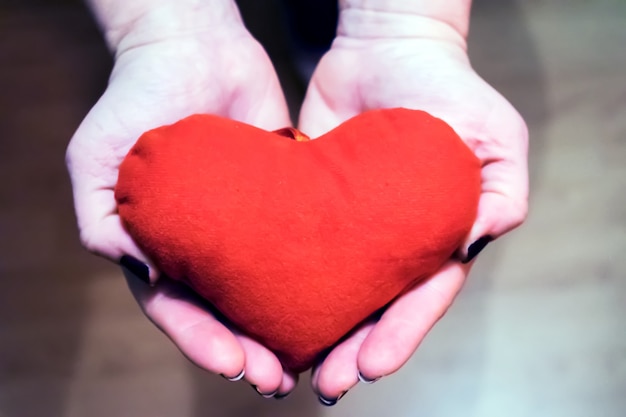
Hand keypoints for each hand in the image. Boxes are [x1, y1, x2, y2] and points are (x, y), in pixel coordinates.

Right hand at [66, 2, 295, 395]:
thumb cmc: (133, 98)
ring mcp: (244, 224)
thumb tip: (148, 275)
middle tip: (280, 379)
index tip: (237, 365)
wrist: (191, 45)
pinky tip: (338, 297)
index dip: (204, 342)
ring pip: (268, 285)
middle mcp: (204, 243)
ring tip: (314, 357)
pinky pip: (300, 241)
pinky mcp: (282, 198)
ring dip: (286, 323)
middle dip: (251, 348)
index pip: (180, 308)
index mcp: (160, 245)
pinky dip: (315, 272)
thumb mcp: (96, 160)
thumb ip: (102, 223)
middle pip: (228, 310)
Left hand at [299, 6, 527, 401]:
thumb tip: (473, 243)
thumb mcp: (496, 136)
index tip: (371, 366)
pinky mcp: (313, 203)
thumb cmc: (450, 89)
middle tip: (326, 384)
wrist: (389, 46)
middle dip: (352, 349)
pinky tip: (260, 307)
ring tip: (289, 366)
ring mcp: (350, 224)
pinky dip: (281, 278)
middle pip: (373, 306)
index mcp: (437, 235)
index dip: (400, 334)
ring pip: (331, 287)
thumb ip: (501, 193)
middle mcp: (392, 239)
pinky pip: (295, 246)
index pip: (421, 297)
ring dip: (314, 329)